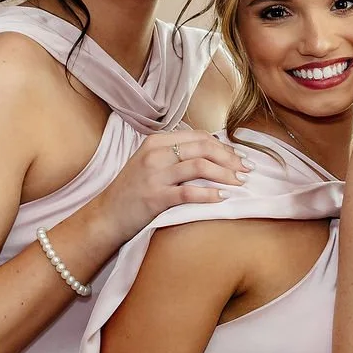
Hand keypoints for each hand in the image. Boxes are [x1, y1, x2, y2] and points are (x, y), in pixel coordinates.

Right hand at [93, 132, 249, 245]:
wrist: (106, 215)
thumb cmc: (133, 190)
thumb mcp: (151, 163)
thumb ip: (176, 154)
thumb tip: (214, 153)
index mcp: (156, 141)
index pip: (199, 137)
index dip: (224, 147)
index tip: (241, 158)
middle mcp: (155, 154)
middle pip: (203, 148)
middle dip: (230, 158)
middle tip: (247, 170)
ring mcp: (154, 175)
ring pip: (199, 166)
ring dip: (225, 174)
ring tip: (239, 183)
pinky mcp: (155, 197)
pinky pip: (189, 192)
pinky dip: (209, 194)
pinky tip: (222, 198)